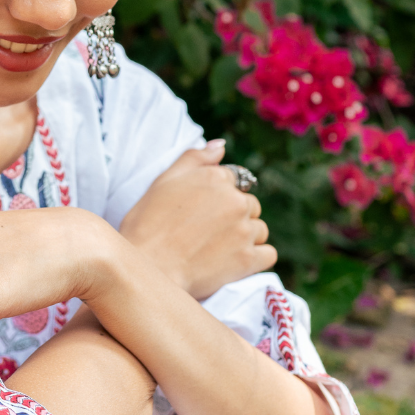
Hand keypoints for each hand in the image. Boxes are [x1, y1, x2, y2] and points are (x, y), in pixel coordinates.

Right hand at [119, 141, 275, 298]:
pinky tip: (234, 263)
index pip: (234, 180)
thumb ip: (194, 158)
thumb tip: (220, 146)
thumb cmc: (146, 226)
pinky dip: (255, 259)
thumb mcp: (162, 182)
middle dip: (234, 216)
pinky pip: (268, 254)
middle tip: (206, 233)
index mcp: (215, 178)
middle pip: (249, 205)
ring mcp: (244, 230)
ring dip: (245, 238)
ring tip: (217, 250)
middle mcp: (235, 200)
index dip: (218, 197)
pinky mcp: (248, 259)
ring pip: (259, 229)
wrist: (147, 268)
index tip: (202, 213)